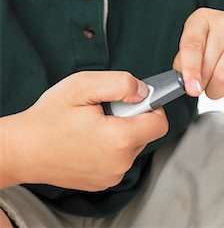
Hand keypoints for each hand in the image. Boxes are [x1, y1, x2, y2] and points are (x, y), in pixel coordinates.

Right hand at [3, 71, 167, 190]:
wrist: (22, 149)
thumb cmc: (48, 117)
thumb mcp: (82, 85)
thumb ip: (120, 83)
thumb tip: (144, 91)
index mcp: (118, 140)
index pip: (159, 123)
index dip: (151, 105)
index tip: (133, 98)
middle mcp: (119, 164)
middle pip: (146, 132)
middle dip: (131, 116)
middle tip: (103, 109)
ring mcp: (111, 176)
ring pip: (133, 145)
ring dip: (120, 130)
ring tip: (93, 124)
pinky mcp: (103, 181)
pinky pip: (120, 158)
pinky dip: (111, 145)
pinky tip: (89, 138)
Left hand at [173, 8, 223, 98]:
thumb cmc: (218, 51)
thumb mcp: (197, 51)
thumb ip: (184, 63)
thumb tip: (185, 81)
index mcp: (201, 18)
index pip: (191, 46)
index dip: (189, 69)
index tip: (191, 89)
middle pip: (209, 67)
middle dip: (205, 85)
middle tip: (207, 84)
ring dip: (219, 91)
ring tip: (221, 84)